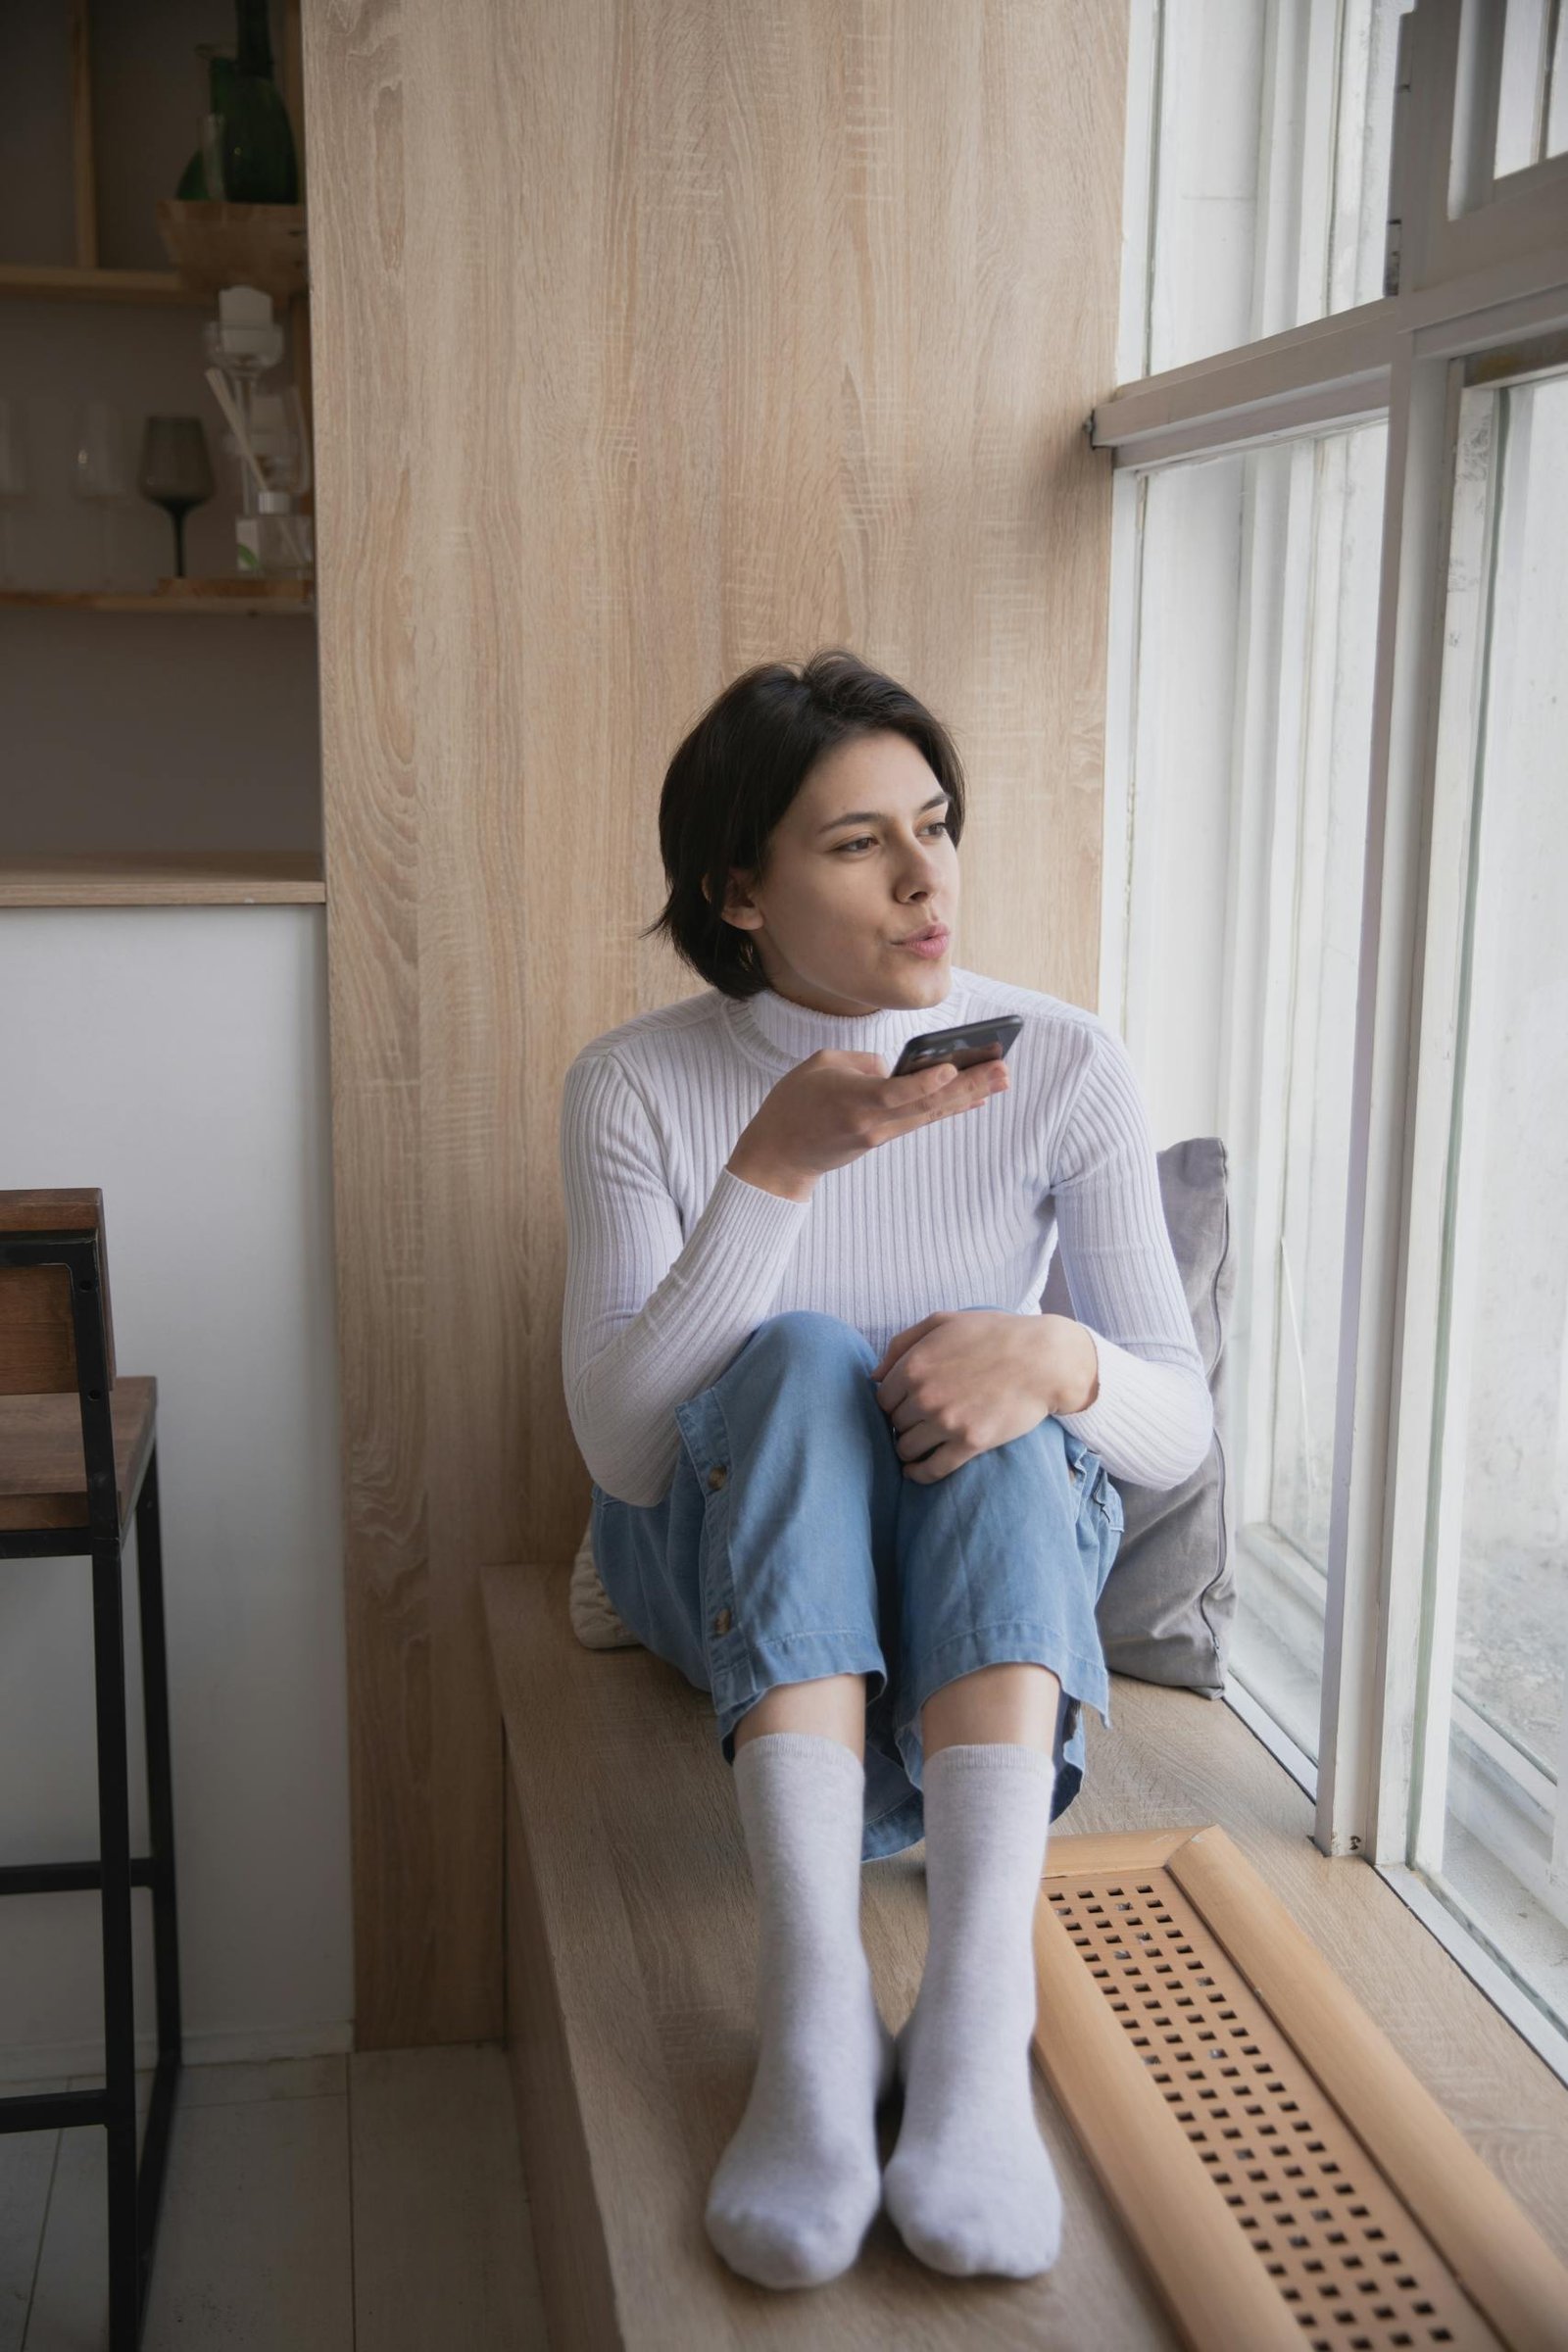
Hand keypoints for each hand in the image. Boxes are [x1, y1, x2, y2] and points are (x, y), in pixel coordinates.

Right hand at [729, 1049, 1008, 1192]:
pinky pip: (922, 1120)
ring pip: (931, 1112)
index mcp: (852, 1100)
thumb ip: (862, 1061)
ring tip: (1001, 1080)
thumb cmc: (794, 1104)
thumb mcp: (819, 1065)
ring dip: (969, 1095)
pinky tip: (975, 1099)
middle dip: (968, 1086)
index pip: (895, 1093)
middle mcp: (872, 1121)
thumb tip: (896, 1067)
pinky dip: (949, 1107)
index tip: (952, 1068)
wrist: (780, 1156)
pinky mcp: (883, 1138)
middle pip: (926, 1104)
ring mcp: (880, 1133)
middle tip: (1003, 1069)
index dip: (925, 1083)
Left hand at [868, 1309, 1059, 1482]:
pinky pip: (932, 1469)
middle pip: (895, 1423)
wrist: (1043, 1359)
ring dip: (909, 1448)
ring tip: (918, 1445)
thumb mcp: (943, 1322)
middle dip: (903, 1423)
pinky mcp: (970, 1443)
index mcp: (914, 1365)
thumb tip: (874, 1375)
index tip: (905, 1404)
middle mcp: (924, 1395)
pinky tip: (916, 1472)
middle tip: (917, 1422)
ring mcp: (947, 1422)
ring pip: (907, 1448)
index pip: (882, 1398)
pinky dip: (919, 1474)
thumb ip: (902, 1344)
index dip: (892, 1402)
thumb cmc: (994, 1334)